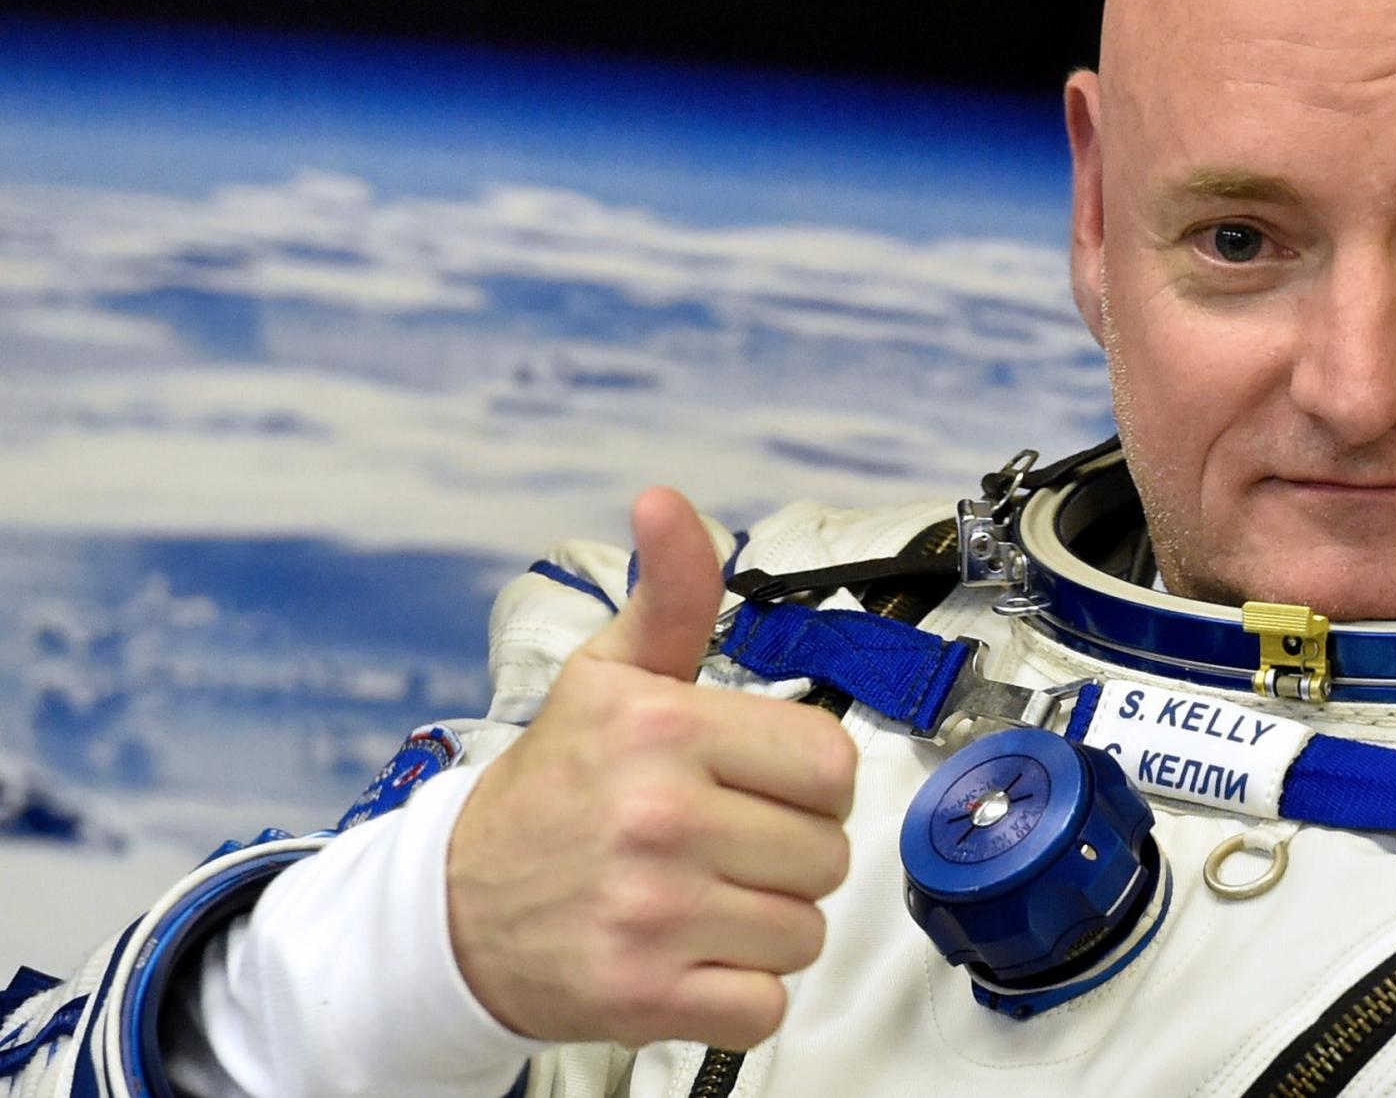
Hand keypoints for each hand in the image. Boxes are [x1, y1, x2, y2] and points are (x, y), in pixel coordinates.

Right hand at [447, 489, 856, 1047]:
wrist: (451, 911)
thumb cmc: (554, 789)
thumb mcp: (610, 676)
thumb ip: (671, 593)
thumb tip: (668, 502)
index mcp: (663, 728)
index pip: (832, 764)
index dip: (803, 781)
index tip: (752, 784)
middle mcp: (659, 817)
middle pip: (827, 853)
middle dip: (786, 855)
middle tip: (717, 846)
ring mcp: (651, 913)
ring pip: (804, 931)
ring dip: (766, 926)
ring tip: (700, 900)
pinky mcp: (643, 997)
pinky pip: (766, 1006)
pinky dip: (739, 994)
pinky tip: (689, 958)